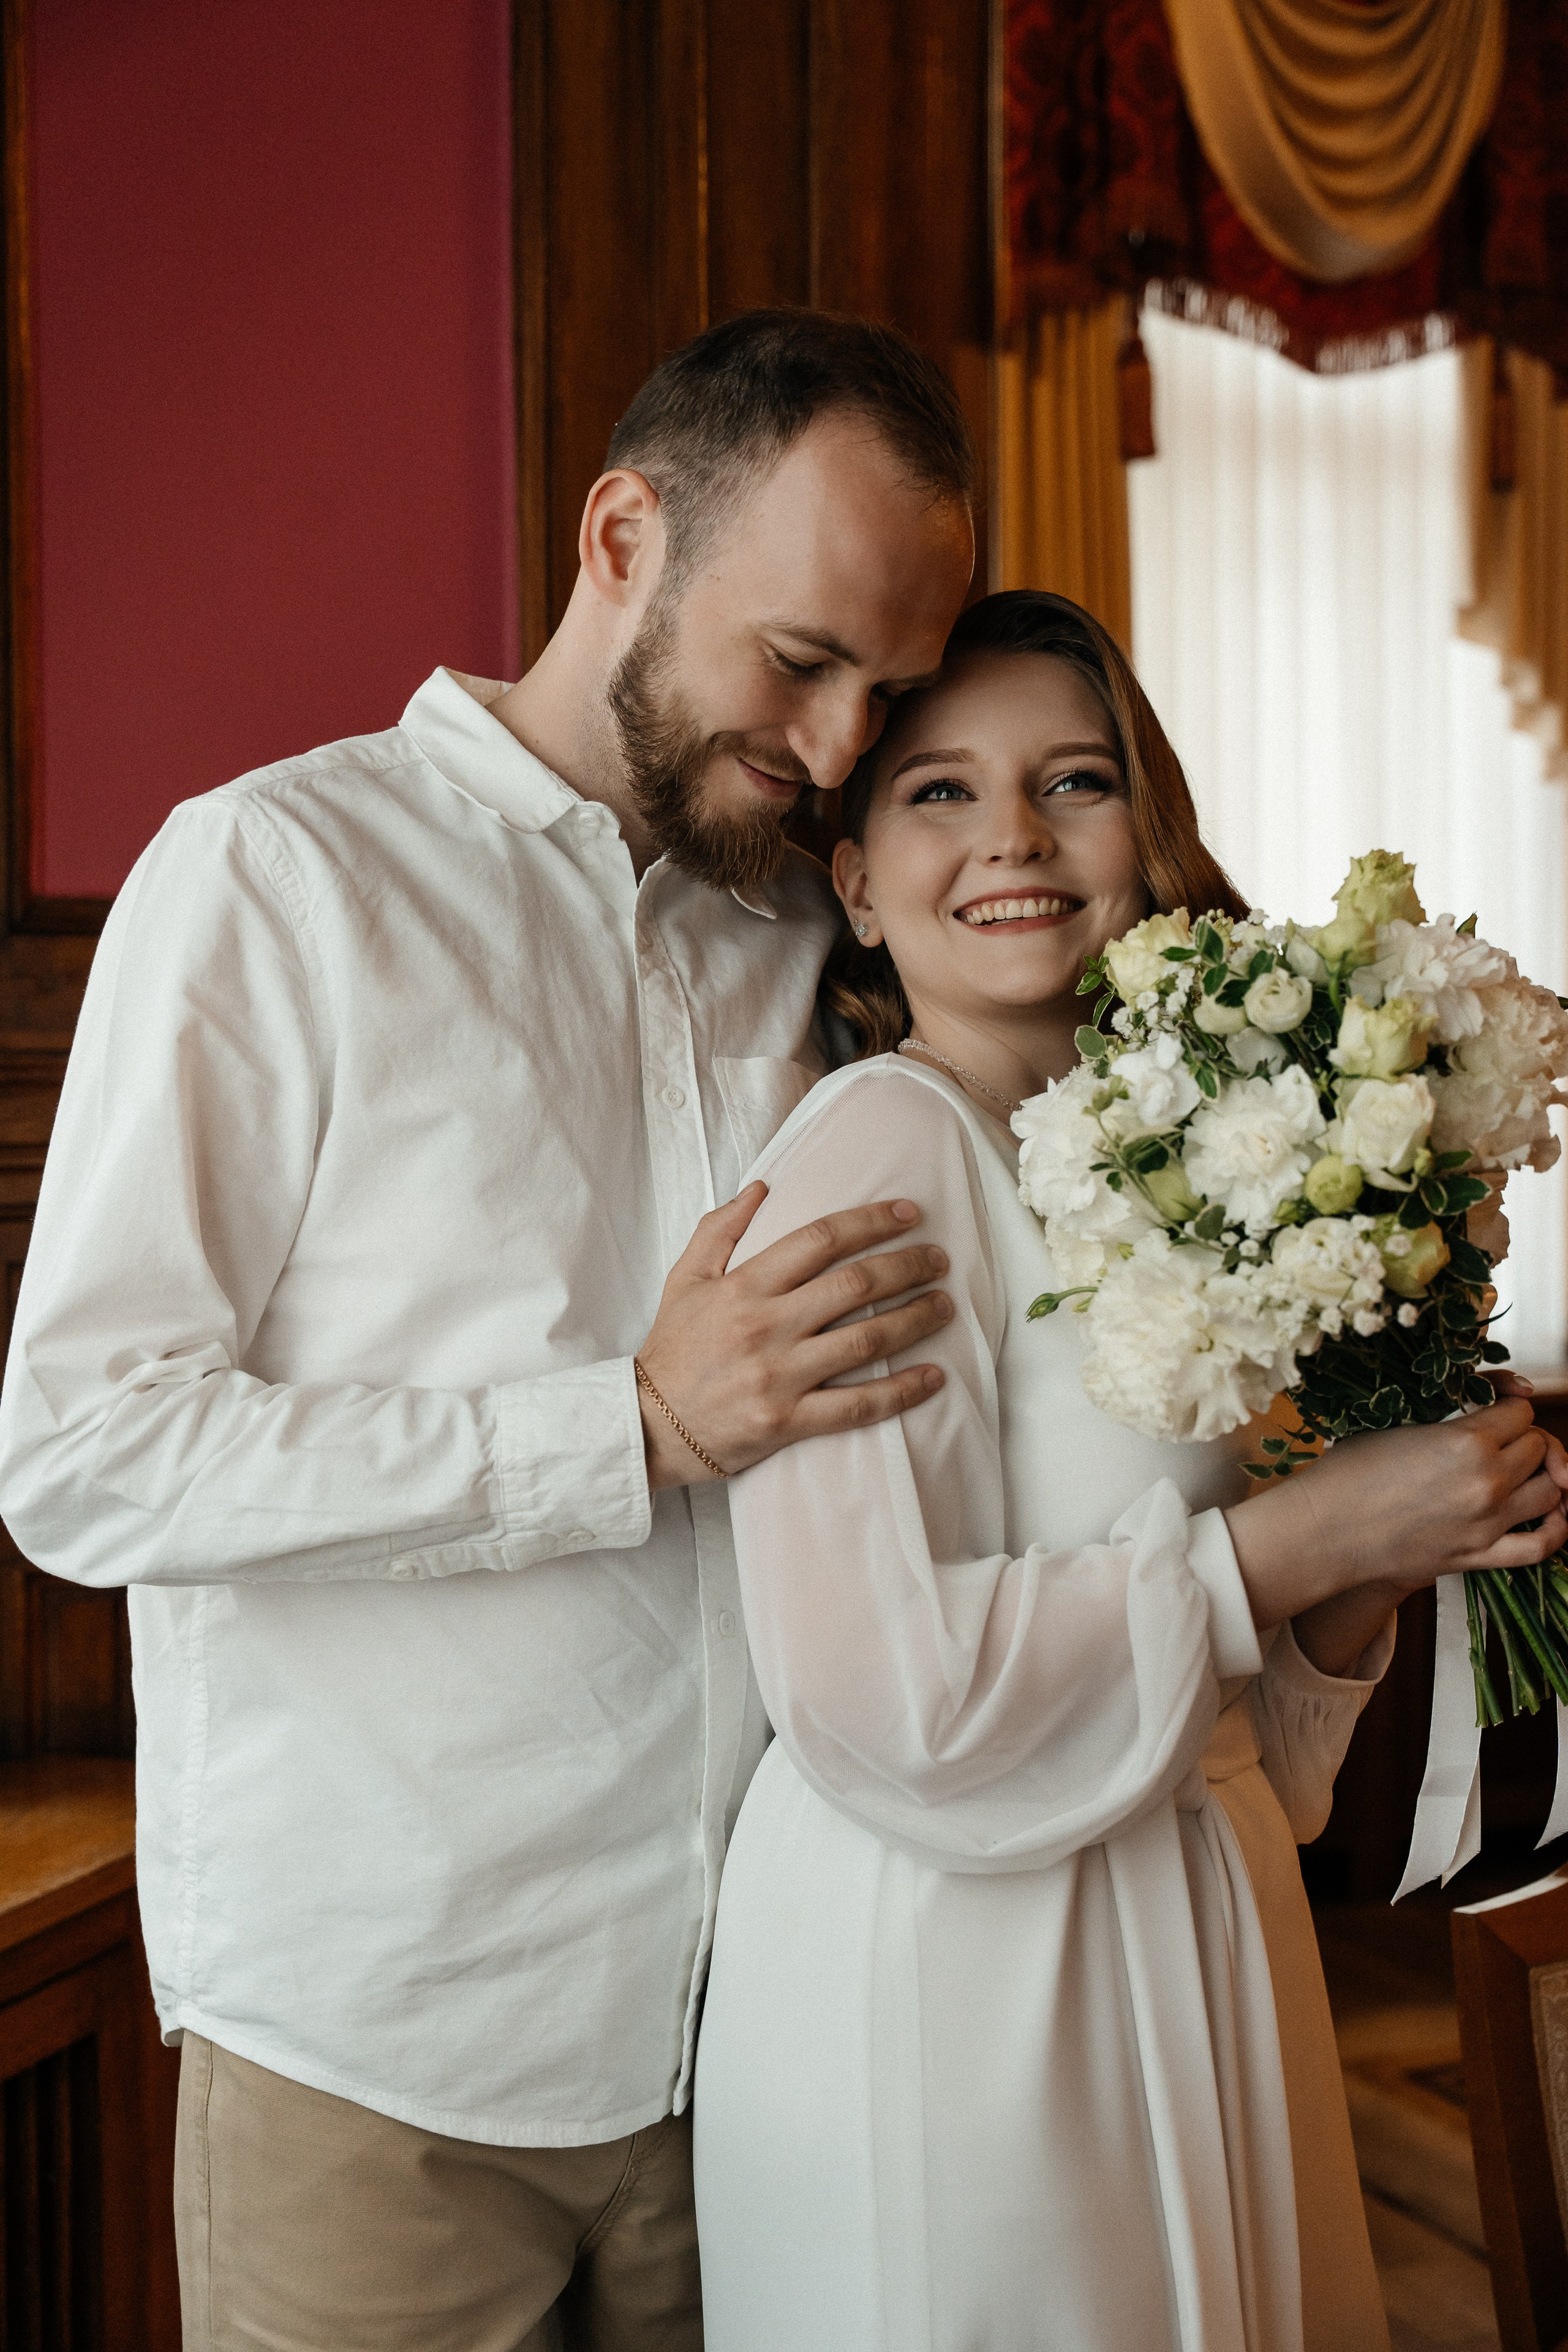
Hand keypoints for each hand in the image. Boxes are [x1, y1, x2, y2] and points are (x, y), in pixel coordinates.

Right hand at [635, 1182, 951, 1487]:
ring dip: (915, 1320)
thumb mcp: (684, 1278)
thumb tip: (762, 1187)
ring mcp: (779, 1376)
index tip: (909, 1213)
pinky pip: (857, 1406)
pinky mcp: (788, 1422)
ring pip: (865, 1341)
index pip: (819, 1240)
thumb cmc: (671, 1349)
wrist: (648, 1425)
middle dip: (907, 1266)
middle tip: (940, 1259)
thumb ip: (719, 1229)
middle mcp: (765, 1326)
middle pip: (854, 1285)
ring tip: (946, 1305)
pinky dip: (901, 1391)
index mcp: (743, 1286)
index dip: (870, 1221)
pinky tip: (934, 1376)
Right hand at [1226, 1396, 1567, 1646]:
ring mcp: (1488, 1523)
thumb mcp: (1399, 1424)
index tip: (1496, 1406)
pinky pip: (1542, 1545)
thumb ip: (1452, 1415)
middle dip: (1523, 1437)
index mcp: (1465, 1442)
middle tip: (1499, 1437)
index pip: (1521, 1413)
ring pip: (1551, 1490)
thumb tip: (1497, 1403)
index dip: (1509, 1405)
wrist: (1325, 1530)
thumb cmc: (1350, 1473)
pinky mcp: (1480, 1557)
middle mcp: (1487, 1482)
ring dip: (1541, 1475)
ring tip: (1521, 1470)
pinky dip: (1557, 1528)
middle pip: (1539, 1447)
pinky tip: (1551, 1513)